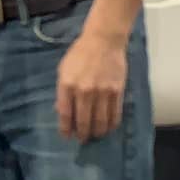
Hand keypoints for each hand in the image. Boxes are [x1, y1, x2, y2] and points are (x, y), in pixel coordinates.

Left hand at [55, 25, 126, 142]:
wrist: (104, 40)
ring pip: (100, 122)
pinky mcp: (116, 91)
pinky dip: (111, 125)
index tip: (67, 136)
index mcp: (67, 85)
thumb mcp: (63, 70)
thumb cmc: (80, 54)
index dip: (65, 129)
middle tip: (82, 139)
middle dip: (82, 134)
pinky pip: (114, 114)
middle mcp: (84, 91)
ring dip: (97, 132)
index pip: (65, 114)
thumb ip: (63, 91)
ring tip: (95, 135)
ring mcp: (102, 92)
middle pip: (83, 121)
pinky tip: (108, 128)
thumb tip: (63, 112)